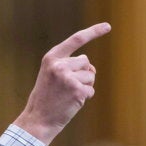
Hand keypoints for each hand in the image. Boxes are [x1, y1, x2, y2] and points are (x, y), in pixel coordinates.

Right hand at [13, 22, 110, 144]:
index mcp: (51, 58)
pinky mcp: (77, 91)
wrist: (38, 119)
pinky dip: (85, 97)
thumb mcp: (51, 74)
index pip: (76, 40)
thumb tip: (92, 69)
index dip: (93, 32)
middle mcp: (59, 65)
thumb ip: (70, 66)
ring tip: (67, 95)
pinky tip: (71, 102)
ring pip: (90, 76)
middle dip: (81, 73)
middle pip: (86, 62)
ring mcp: (68, 78)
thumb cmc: (46, 97)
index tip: (108, 26)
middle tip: (66, 87)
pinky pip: (90, 90)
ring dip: (84, 86)